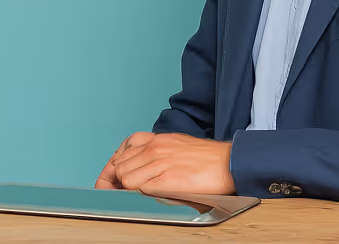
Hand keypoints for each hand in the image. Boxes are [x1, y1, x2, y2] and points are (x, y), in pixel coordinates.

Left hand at [95, 132, 234, 195]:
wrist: (228, 162)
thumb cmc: (205, 157)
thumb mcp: (174, 144)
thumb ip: (155, 151)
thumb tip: (138, 165)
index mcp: (154, 140)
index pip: (121, 152)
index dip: (112, 169)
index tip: (110, 181)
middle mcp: (153, 149)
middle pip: (119, 166)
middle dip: (115, 182)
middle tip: (118, 193)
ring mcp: (160, 163)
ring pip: (125, 177)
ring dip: (126, 189)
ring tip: (133, 196)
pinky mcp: (168, 179)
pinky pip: (140, 188)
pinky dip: (138, 195)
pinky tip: (146, 197)